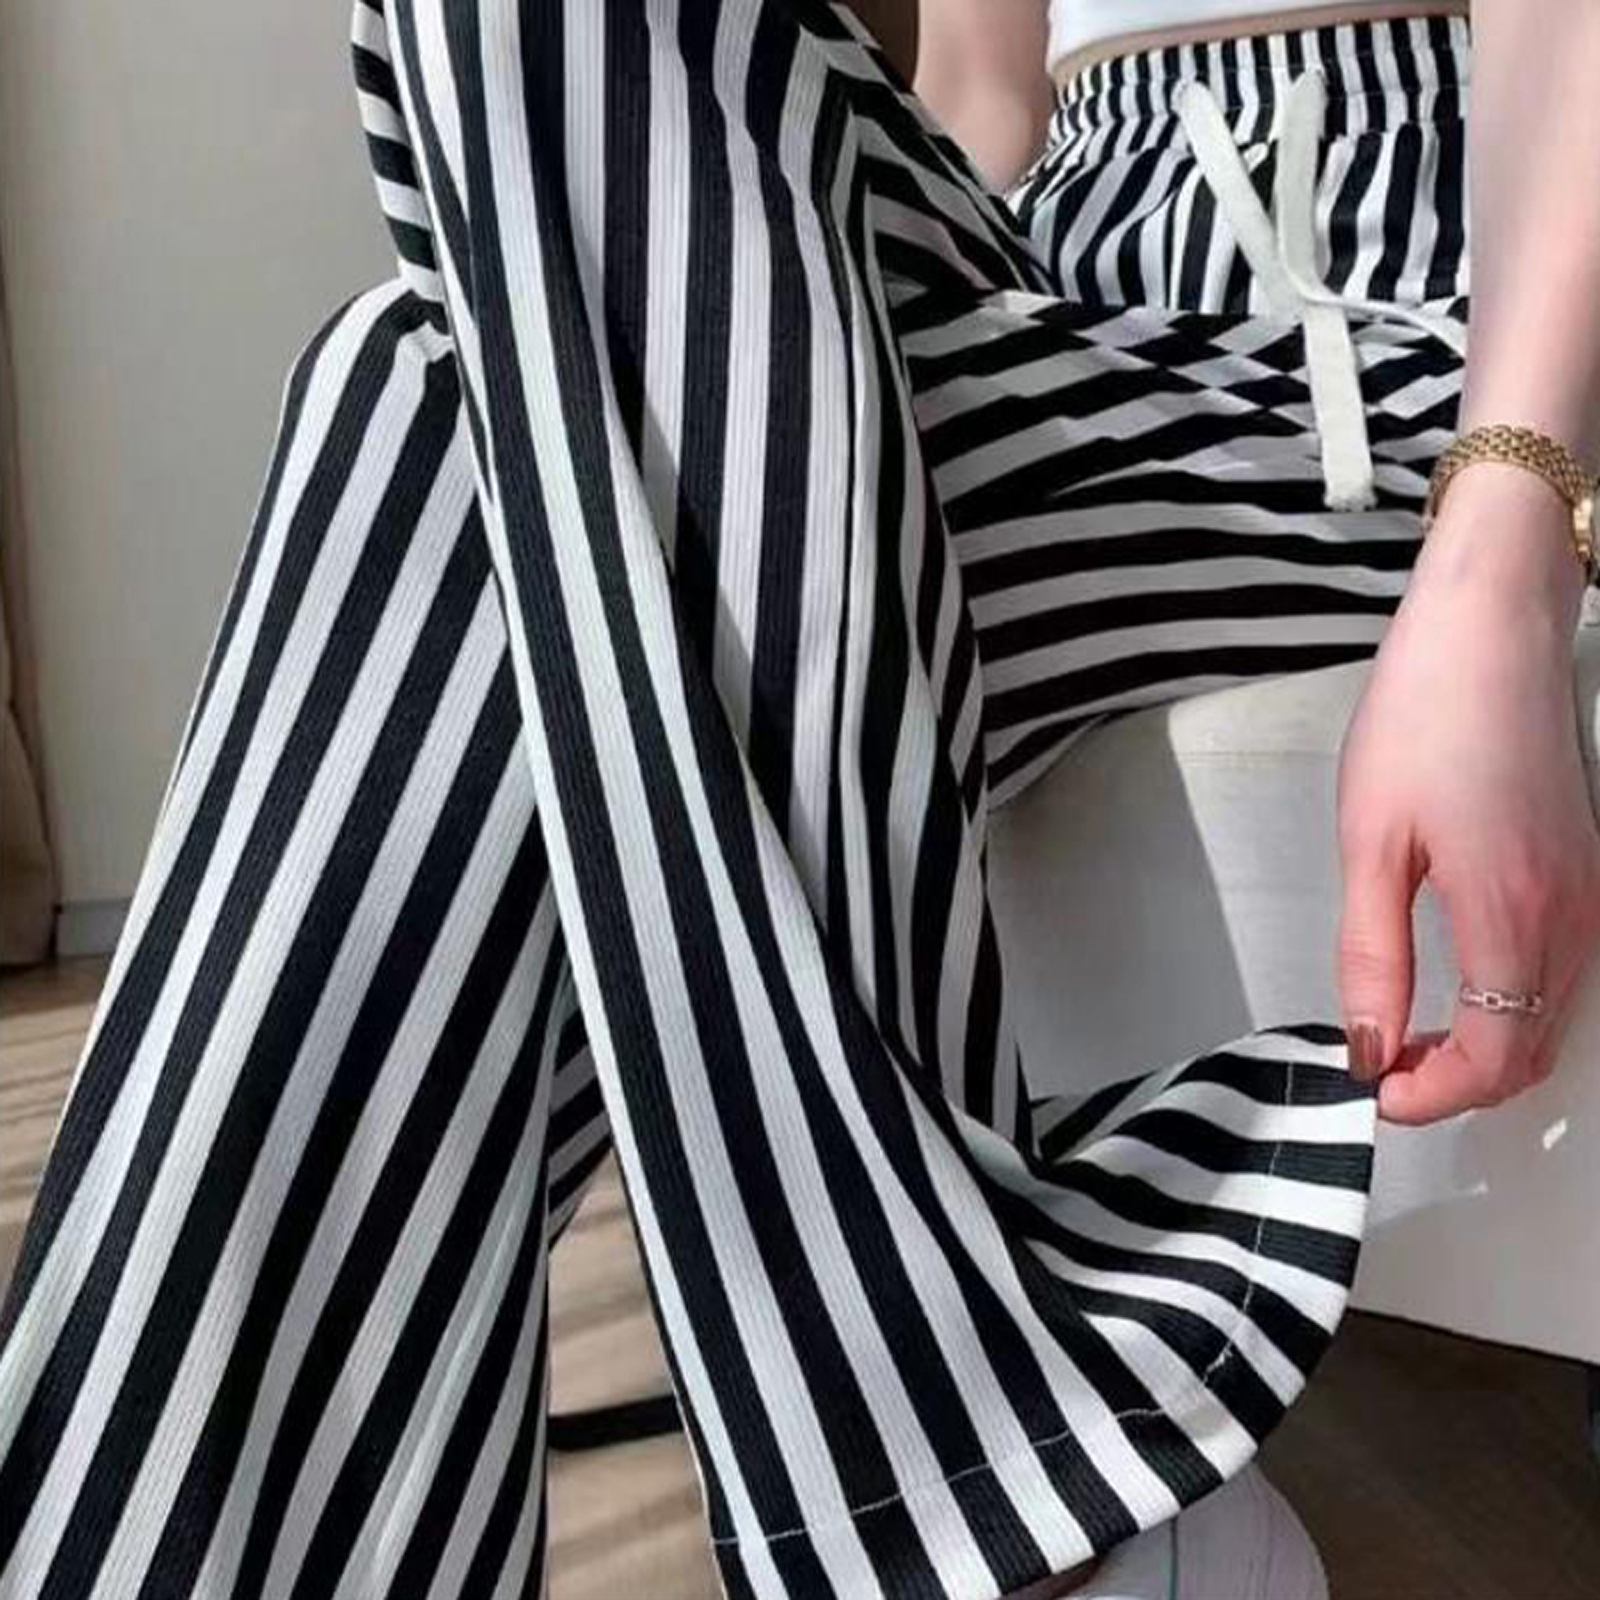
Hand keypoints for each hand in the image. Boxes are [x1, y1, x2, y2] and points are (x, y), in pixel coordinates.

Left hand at [1336, 464, 1599, 1123]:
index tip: (1372, 1090)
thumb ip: (1371, 954)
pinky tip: (1452, 985)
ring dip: (1484, 1047)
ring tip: (1403, 1032)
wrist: (1490, 627)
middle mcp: (1570, 916)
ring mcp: (1588, 894)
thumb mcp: (1371, 841)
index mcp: (1513, 912)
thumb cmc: (1423, 717)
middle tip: (1380, 1067)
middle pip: (1531, 1052)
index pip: (1495, 1058)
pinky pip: (1560, 974)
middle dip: (1456, 1082)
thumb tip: (1368, 1043)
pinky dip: (1511, 1005)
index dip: (1433, 1096)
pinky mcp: (1585, 871)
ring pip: (1550, 1018)